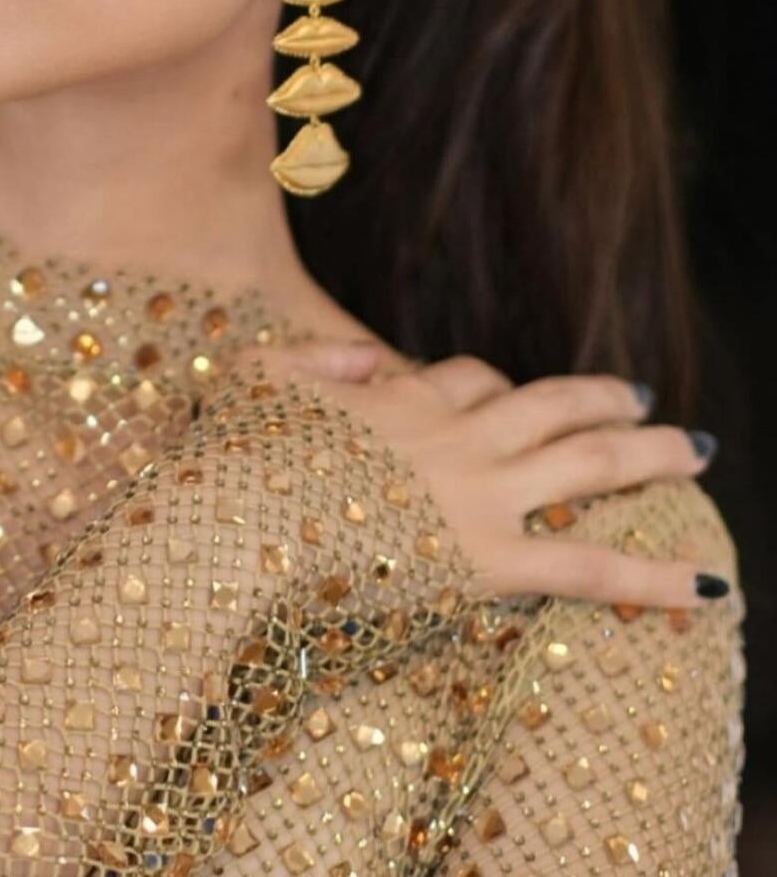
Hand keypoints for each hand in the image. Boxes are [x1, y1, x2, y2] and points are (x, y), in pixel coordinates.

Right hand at [223, 343, 726, 607]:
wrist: (235, 518)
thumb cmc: (232, 456)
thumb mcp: (255, 382)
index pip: (470, 379)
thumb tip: (360, 356)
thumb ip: (309, 361)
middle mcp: (456, 434)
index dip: (495, 388)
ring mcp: (480, 493)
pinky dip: (657, 577)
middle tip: (643, 399)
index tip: (501, 402)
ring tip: (697, 448)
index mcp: (400, 395)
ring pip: (588, 459)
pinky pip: (591, 567)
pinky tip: (713, 589)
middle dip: (604, 399)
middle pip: (552, 403)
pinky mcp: (491, 560)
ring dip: (651, 452)